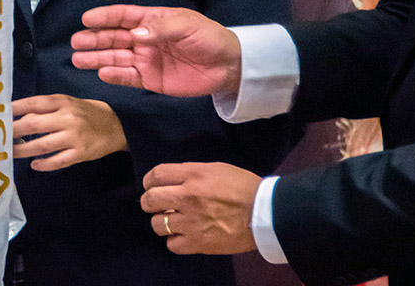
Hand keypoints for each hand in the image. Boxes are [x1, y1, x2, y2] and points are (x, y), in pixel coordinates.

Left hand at [11, 94, 127, 170]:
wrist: (116, 126)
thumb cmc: (86, 113)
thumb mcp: (67, 103)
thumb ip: (46, 108)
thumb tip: (19, 116)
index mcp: (62, 102)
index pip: (33, 103)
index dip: (14, 109)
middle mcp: (67, 118)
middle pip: (33, 125)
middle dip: (13, 131)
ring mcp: (74, 137)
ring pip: (42, 146)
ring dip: (23, 150)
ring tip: (10, 153)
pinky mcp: (80, 154)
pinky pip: (57, 161)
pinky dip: (43, 164)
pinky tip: (34, 165)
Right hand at [70, 4, 241, 95]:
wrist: (228, 66)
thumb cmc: (208, 38)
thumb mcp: (186, 25)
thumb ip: (159, 29)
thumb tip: (135, 35)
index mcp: (152, 20)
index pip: (123, 17)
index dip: (104, 17)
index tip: (86, 20)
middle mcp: (145, 39)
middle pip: (114, 38)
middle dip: (94, 39)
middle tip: (76, 42)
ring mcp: (146, 60)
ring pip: (116, 57)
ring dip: (98, 58)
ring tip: (79, 59)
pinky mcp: (151, 80)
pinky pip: (129, 77)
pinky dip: (115, 75)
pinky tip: (102, 73)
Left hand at [141, 162, 260, 255]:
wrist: (265, 212)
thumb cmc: (243, 187)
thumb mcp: (215, 168)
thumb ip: (190, 173)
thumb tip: (171, 181)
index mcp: (193, 175)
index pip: (156, 175)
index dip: (149, 181)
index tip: (150, 185)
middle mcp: (188, 197)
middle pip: (150, 199)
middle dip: (149, 201)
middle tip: (154, 204)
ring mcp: (192, 222)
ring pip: (157, 224)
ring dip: (161, 222)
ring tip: (171, 220)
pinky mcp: (199, 242)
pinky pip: (172, 244)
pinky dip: (174, 240)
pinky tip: (182, 235)